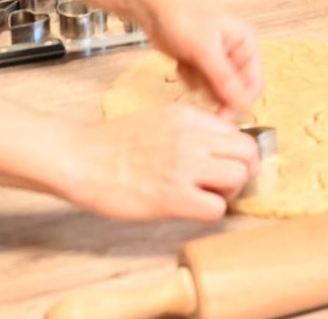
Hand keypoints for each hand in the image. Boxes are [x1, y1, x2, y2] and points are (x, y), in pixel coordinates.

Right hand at [55, 106, 260, 220]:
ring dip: (229, 191)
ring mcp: (183, 166)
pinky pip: (216, 208)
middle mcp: (191, 137)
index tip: (224, 164)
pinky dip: (211, 211)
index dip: (235, 152)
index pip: (237, 131)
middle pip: (247, 152)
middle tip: (223, 182)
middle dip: (242, 170)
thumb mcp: (160, 119)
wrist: (81, 157)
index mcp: (188, 116)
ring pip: (238, 177)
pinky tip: (192, 207)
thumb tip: (219, 144)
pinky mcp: (173, 197)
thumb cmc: (113, 143)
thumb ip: (192, 129)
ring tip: (207, 195)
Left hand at [136, 0, 262, 118]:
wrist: (151, 7)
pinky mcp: (200, 64)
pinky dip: (189, 78)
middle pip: (235, 90)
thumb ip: (223, 78)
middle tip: (199, 79)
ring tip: (189, 63)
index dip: (240, 102)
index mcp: (246, 42)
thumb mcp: (204, 49)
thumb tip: (240, 104)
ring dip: (200, 83)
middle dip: (214, 89)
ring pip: (216, 90)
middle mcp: (235, 52)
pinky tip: (182, 61)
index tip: (223, 116)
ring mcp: (217, 59)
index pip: (254, 84)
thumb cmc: (181, 15)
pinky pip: (200, 86)